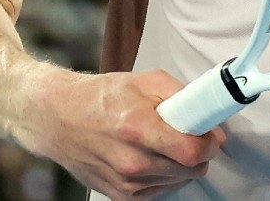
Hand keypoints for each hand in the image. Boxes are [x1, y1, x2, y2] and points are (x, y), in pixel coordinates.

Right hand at [13, 68, 226, 199]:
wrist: (58, 119)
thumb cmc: (99, 98)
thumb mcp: (144, 81)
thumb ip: (181, 95)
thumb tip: (207, 112)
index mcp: (138, 128)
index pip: (192, 151)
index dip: (209, 143)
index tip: (211, 134)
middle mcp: (132, 161)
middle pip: (190, 169)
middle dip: (197, 152)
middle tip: (187, 134)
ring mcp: (125, 183)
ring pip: (178, 181)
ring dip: (180, 164)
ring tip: (162, 142)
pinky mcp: (121, 196)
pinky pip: (160, 191)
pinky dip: (163, 176)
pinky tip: (150, 157)